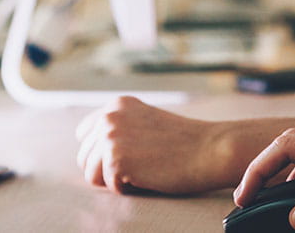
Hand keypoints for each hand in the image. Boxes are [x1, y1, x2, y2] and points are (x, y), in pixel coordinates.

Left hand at [74, 96, 246, 193]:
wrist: (209, 150)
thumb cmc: (183, 143)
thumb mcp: (145, 123)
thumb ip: (120, 128)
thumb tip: (90, 152)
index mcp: (117, 105)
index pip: (85, 136)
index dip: (103, 154)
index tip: (129, 156)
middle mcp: (109, 116)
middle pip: (85, 158)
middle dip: (107, 169)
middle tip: (141, 165)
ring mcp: (110, 136)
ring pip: (91, 174)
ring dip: (116, 179)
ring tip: (144, 170)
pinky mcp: (115, 159)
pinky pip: (109, 187)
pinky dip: (128, 188)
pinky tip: (149, 175)